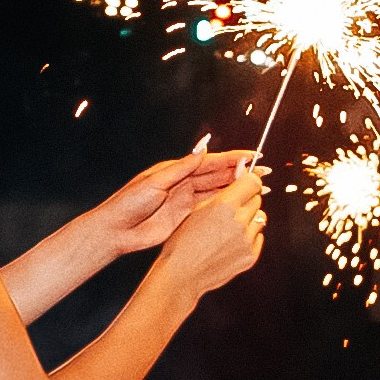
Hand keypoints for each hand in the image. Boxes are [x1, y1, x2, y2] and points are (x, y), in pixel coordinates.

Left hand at [95, 152, 249, 254]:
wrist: (116, 230)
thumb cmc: (128, 203)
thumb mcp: (155, 181)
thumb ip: (181, 167)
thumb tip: (203, 148)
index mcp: (177, 170)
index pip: (210, 162)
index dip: (233, 159)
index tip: (253, 156)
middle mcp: (184, 183)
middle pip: (218, 176)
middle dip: (241, 173)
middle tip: (263, 173)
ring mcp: (185, 201)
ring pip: (217, 192)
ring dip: (237, 189)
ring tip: (258, 188)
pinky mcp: (185, 218)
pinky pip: (209, 209)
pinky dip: (225, 205)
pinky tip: (239, 204)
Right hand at [162, 164, 263, 299]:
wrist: (182, 274)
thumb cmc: (183, 243)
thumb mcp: (197, 209)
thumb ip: (222, 192)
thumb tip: (241, 174)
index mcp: (224, 206)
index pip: (253, 182)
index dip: (249, 181)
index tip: (246, 183)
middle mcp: (239, 222)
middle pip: (257, 199)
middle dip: (246, 200)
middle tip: (231, 209)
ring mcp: (247, 240)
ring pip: (260, 218)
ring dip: (248, 219)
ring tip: (228, 228)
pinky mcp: (250, 256)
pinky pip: (258, 237)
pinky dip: (249, 236)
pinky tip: (231, 241)